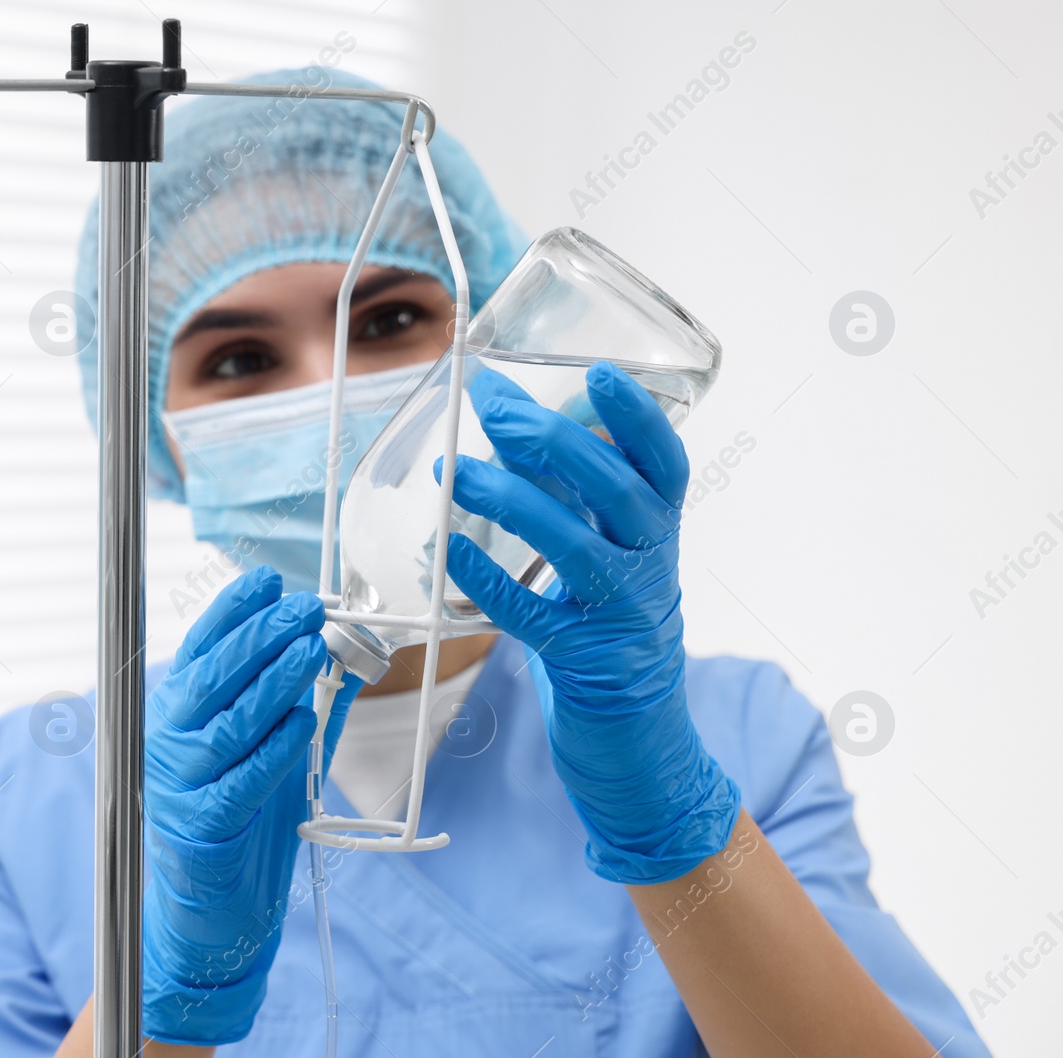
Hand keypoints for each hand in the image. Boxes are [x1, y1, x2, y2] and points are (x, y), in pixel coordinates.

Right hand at [142, 567, 359, 1043]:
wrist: (207, 912)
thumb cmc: (237, 820)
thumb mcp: (264, 750)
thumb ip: (297, 703)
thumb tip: (347, 654)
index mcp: (174, 714)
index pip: (197, 647)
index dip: (231, 609)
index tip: (268, 579)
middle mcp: (167, 742)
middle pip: (212, 677)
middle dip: (260, 636)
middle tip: (304, 607)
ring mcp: (180, 784)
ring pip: (230, 722)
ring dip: (274, 682)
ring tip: (311, 650)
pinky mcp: (204, 826)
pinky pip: (243, 778)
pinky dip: (276, 747)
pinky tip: (304, 721)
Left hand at [435, 360, 739, 883]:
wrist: (643, 746)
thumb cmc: (610, 635)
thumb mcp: (603, 559)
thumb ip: (570, 499)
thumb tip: (509, 425)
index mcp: (659, 537)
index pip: (664, 466)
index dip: (638, 419)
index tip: (600, 372)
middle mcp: (653, 570)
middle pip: (617, 492)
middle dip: (555, 442)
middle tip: (495, 409)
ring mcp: (623, 619)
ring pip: (576, 547)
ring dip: (515, 502)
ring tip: (459, 472)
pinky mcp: (587, 664)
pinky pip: (534, 617)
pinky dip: (492, 583)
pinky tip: (453, 555)